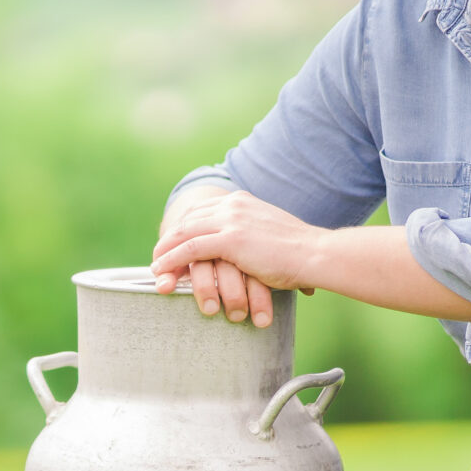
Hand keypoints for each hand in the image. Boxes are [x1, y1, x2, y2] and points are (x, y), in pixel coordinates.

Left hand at [149, 190, 321, 327]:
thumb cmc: (299, 252)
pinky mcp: (231, 240)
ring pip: (185, 233)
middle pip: (189, 219)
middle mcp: (233, 205)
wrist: (315, 254)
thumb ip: (251, 234)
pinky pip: (191, 249)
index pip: (202, 210)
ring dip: (165, 249)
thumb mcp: (269, 233)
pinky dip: (172, 259)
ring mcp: (231, 220)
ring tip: (155, 265)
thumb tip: (245, 248)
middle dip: (170, 237)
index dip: (183, 226)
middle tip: (157, 254)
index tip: (172, 240)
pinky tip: (162, 270)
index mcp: (242, 201)